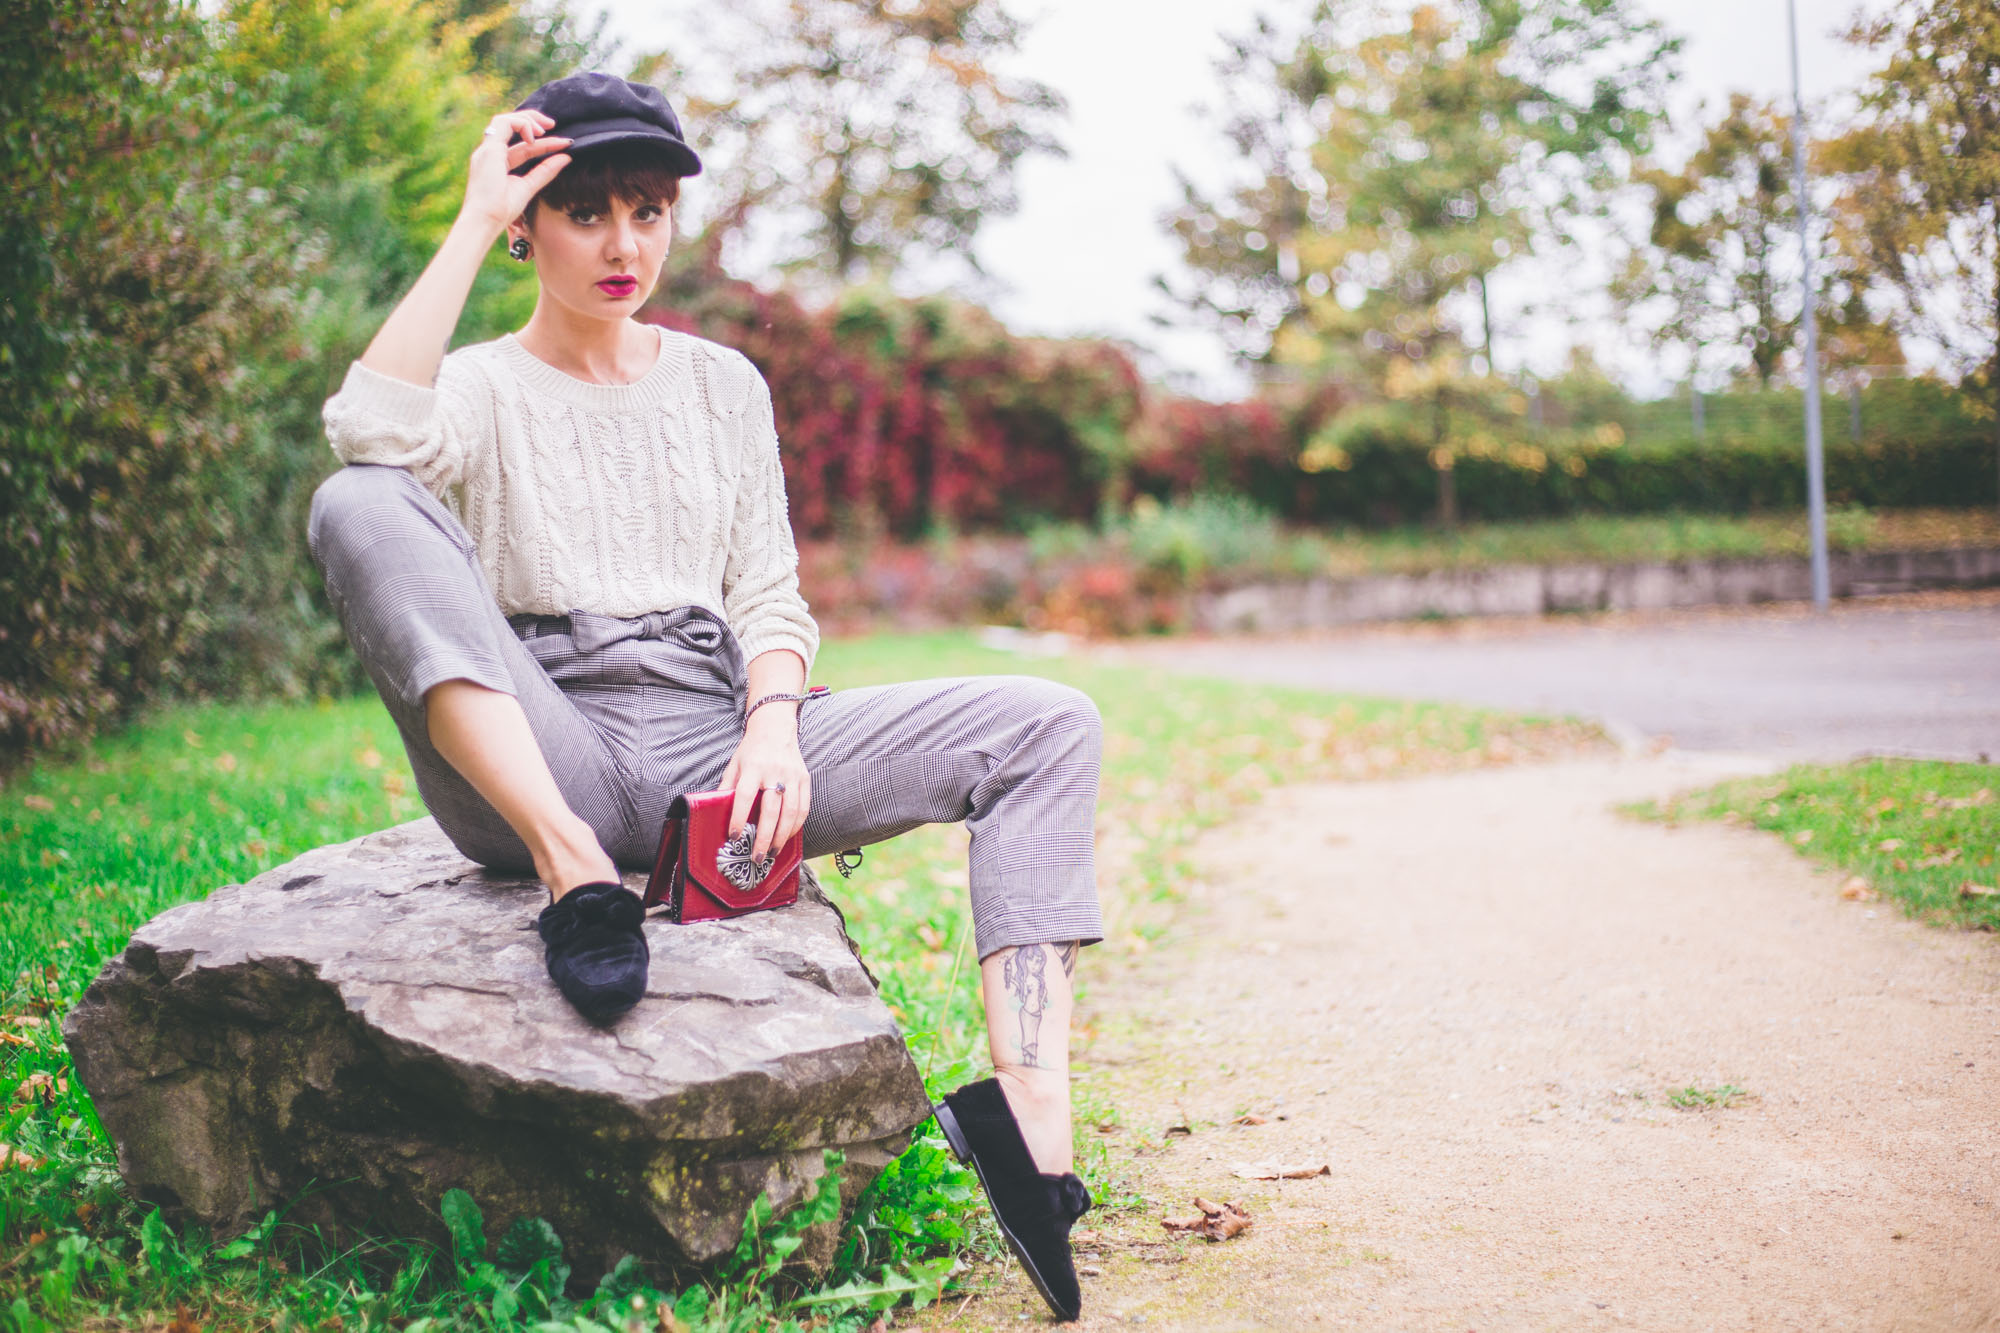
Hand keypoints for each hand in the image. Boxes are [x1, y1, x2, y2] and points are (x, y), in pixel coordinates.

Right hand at [460, 109, 570, 233]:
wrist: (486, 219)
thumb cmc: (502, 210)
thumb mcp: (529, 186)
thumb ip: (546, 171)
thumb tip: (566, 158)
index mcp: (497, 163)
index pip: (523, 147)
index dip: (544, 143)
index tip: (564, 144)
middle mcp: (490, 153)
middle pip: (511, 127)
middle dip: (532, 121)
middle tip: (553, 124)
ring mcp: (487, 150)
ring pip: (506, 120)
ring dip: (528, 119)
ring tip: (547, 128)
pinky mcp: (489, 149)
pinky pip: (505, 123)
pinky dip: (522, 125)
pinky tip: (535, 137)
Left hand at [720, 709, 810, 864]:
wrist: (775, 728)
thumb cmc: (751, 749)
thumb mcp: (734, 765)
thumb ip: (727, 788)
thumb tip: (714, 813)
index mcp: (753, 767)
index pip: (745, 796)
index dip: (739, 817)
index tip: (734, 836)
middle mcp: (774, 771)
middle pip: (771, 810)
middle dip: (764, 837)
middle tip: (758, 856)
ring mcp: (792, 776)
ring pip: (791, 812)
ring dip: (782, 836)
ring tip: (772, 852)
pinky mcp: (804, 779)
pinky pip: (804, 807)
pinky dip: (796, 826)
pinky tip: (787, 837)